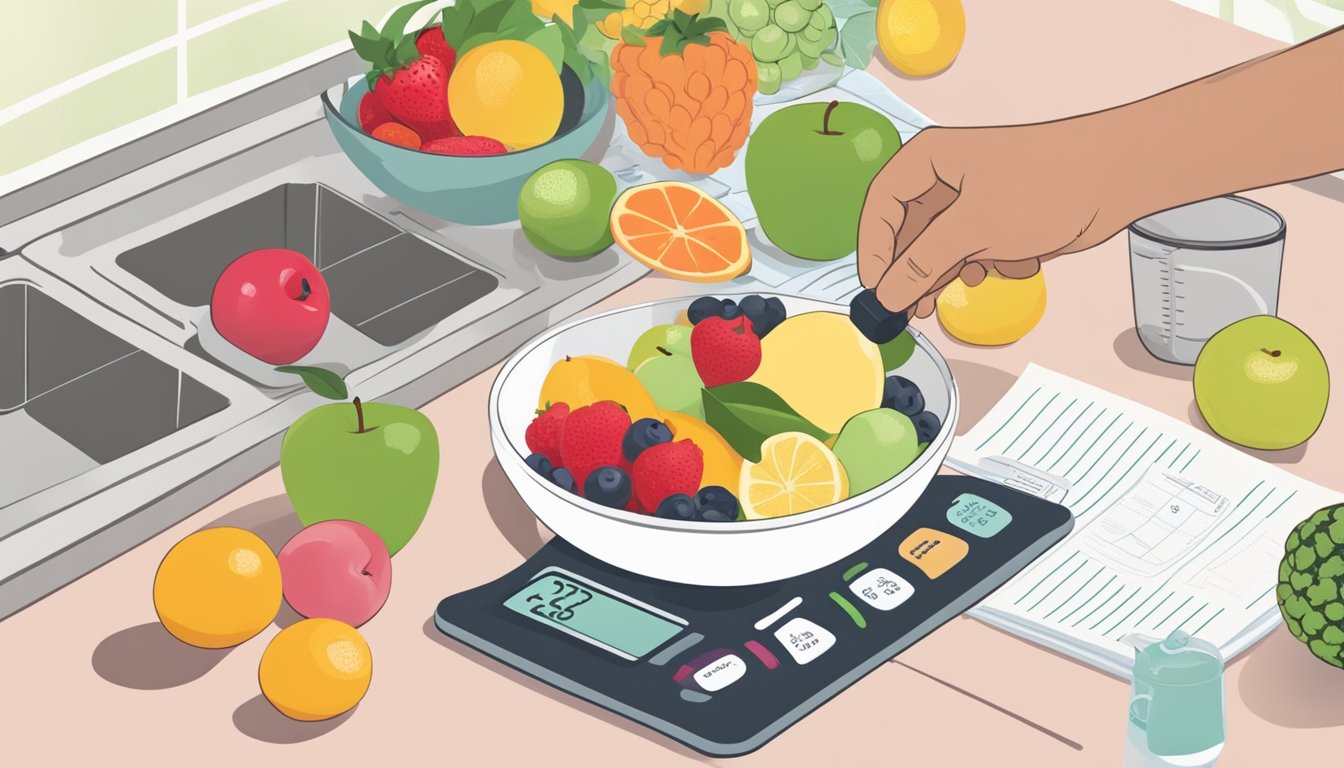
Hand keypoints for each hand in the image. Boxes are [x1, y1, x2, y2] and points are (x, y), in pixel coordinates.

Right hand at [857, 120, 1134, 317]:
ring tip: (945, 299)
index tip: (876, 288)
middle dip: (911, 272)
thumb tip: (888, 295)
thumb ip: (923, 264)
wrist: (1116, 177)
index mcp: (929, 159)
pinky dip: (982, 265)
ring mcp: (971, 198)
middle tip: (908, 309)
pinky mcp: (996, 218)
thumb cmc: (1049, 182)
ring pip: (937, 247)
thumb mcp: (973, 229)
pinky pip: (969, 250)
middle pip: (907, 232)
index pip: (881, 205)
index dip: (873, 248)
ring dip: (945, 275)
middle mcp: (945, 176)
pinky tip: (1004, 266)